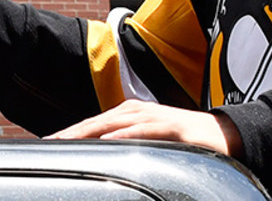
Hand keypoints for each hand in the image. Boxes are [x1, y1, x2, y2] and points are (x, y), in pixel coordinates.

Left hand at [45, 99, 241, 157]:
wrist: (225, 136)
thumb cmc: (184, 141)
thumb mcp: (149, 144)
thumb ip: (126, 147)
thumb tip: (101, 158)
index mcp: (130, 116)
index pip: (92, 125)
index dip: (69, 134)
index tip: (46, 145)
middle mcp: (138, 112)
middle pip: (97, 122)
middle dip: (70, 133)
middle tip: (47, 144)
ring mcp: (154, 117)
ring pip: (114, 124)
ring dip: (89, 132)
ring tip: (66, 141)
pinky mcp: (171, 126)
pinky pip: (144, 130)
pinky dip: (125, 135)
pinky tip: (109, 140)